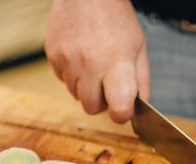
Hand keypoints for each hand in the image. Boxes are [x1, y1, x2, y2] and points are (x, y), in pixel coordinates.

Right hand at [45, 0, 149, 122]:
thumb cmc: (116, 18)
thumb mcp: (139, 47)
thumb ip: (142, 81)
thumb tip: (141, 106)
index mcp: (117, 63)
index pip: (119, 108)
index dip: (122, 114)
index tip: (124, 108)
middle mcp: (90, 64)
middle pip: (92, 108)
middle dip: (102, 102)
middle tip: (108, 83)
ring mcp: (68, 60)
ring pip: (76, 96)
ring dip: (86, 88)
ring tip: (95, 64)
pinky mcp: (53, 56)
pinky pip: (63, 80)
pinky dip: (73, 75)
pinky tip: (81, 56)